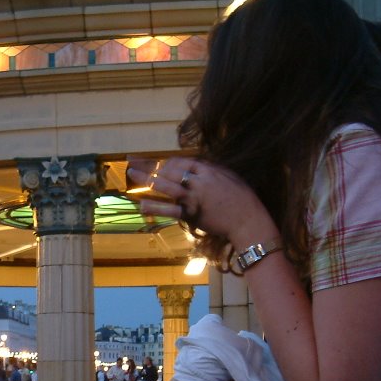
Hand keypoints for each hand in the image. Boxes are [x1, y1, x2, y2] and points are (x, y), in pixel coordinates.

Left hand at [127, 158, 277, 249]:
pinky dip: (156, 208)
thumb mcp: (228, 177)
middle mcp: (199, 181)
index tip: (152, 161)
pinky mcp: (192, 214)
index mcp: (208, 169)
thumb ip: (211, 171)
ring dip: (147, 179)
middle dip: (149, 165)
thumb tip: (199, 166)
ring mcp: (194, 197)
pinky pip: (170, 210)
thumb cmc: (242, 198)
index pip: (180, 161)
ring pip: (167, 186)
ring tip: (131, 174)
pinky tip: (142, 205)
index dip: (164, 161)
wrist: (248, 219)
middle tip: (132, 162)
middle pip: (169, 170)